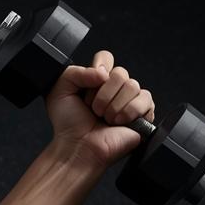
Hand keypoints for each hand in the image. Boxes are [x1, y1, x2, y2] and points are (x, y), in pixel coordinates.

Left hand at [45, 49, 155, 167]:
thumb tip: (103, 72)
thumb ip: (75, 72)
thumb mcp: (59, 91)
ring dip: (113, 105)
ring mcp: (130, 99)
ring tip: (104, 118)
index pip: (106, 57)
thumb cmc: (68, 123)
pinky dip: (129, 111)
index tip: (89, 85)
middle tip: (93, 109)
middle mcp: (115, 88)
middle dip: (102, 94)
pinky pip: (145, 98)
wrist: (78, 147)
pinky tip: (119, 122)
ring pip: (132, 85)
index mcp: (97, 80)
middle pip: (121, 72)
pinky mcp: (144, 112)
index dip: (99, 67)